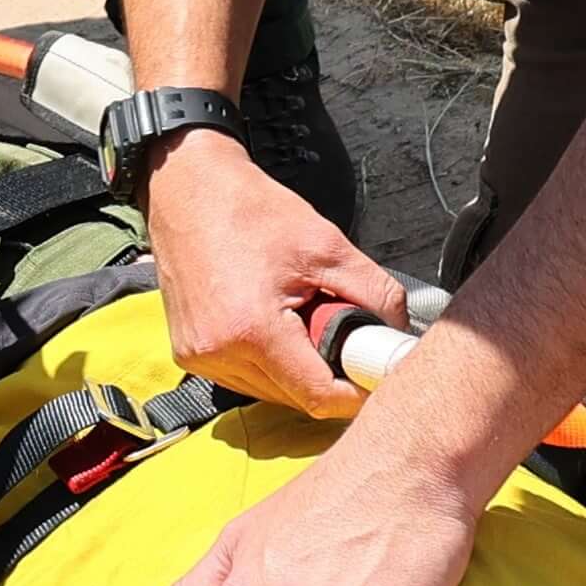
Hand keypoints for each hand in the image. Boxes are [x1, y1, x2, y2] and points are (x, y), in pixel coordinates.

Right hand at [150, 129, 409, 414]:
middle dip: (325, 371)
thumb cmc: (249, 209)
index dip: (356, 389)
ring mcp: (197, 357)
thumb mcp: (328, 244)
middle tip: (334, 326)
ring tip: (296, 316)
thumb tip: (399, 336)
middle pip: (297, 398)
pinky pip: (244, 378)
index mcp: (252, 329)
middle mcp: (217, 352)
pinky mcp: (188, 353)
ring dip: (295, 368)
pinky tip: (269, 320)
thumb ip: (377, 295)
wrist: (186, 187)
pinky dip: (267, 360)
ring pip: (271, 392)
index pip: (320, 396)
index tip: (371, 367)